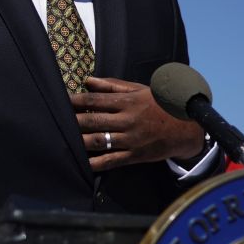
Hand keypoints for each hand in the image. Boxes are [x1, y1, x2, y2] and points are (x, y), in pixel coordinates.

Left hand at [72, 76, 205, 170]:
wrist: (185, 128)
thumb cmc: (159, 105)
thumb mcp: (139, 90)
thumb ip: (112, 86)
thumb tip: (87, 80)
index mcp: (127, 102)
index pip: (94, 100)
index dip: (76, 101)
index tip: (62, 102)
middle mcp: (127, 120)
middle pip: (92, 120)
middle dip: (73, 121)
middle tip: (58, 121)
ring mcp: (130, 139)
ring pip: (98, 141)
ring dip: (79, 141)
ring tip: (65, 140)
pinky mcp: (134, 155)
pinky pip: (111, 160)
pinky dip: (95, 163)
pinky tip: (83, 162)